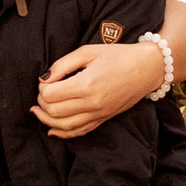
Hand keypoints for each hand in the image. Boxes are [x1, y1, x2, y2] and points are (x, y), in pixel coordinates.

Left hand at [34, 32, 165, 138]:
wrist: (147, 68)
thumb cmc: (118, 56)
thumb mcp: (88, 51)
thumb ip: (62, 65)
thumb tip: (44, 78)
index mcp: (87, 84)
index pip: (51, 95)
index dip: (42, 87)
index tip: (46, 79)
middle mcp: (92, 103)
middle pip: (54, 112)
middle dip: (42, 103)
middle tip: (43, 91)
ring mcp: (98, 114)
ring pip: (64, 127)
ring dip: (46, 120)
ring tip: (38, 110)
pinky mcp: (103, 119)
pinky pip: (79, 132)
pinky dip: (62, 133)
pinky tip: (51, 129)